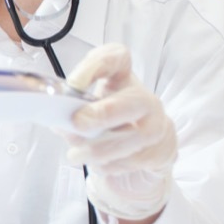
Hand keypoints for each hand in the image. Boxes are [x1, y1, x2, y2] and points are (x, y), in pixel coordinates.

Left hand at [65, 44, 177, 222]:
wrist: (141, 152)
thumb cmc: (108, 123)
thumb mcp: (88, 111)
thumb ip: (74, 112)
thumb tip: (60, 124)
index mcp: (122, 80)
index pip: (116, 57)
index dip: (96, 65)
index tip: (74, 82)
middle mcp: (145, 99)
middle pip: (133, 101)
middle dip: (103, 114)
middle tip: (77, 123)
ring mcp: (159, 125)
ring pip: (132, 138)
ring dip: (99, 149)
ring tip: (76, 155)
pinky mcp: (163, 151)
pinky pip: (133, 161)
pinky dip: (110, 165)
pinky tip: (99, 164)